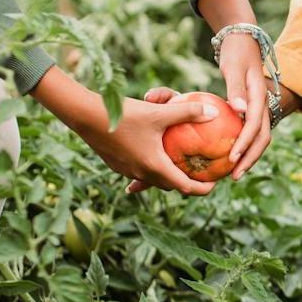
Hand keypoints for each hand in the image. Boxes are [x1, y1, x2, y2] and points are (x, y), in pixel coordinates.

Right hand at [32, 68, 218, 194]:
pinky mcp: (116, 164)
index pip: (185, 187)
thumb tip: (213, 112)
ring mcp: (127, 171)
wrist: (86, 116)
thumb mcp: (159, 112)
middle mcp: (141, 173)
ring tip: (179, 164)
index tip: (215, 183)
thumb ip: (188, 112)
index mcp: (155, 166)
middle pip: (170, 186)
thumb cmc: (125, 115)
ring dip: (168, 175)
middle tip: (200, 172)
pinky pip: (139, 172)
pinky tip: (152, 155)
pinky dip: (151, 168)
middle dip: (187, 183)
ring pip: (153, 179)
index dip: (203, 188)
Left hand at [215, 31, 272, 180]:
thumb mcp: (234, 67)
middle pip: (262, 138)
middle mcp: (263, 105)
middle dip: (250, 158)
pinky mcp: (253, 110)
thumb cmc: (235, 52)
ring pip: (259, 138)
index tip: (232, 159)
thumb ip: (236, 88)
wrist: (243, 40)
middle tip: (234, 175)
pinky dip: (244, 147)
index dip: (245, 144)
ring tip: (234, 172)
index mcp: (259, 97)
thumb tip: (239, 111)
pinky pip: (251, 133)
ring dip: (249, 156)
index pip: (255, 126)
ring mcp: (260, 109)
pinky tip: (229, 156)